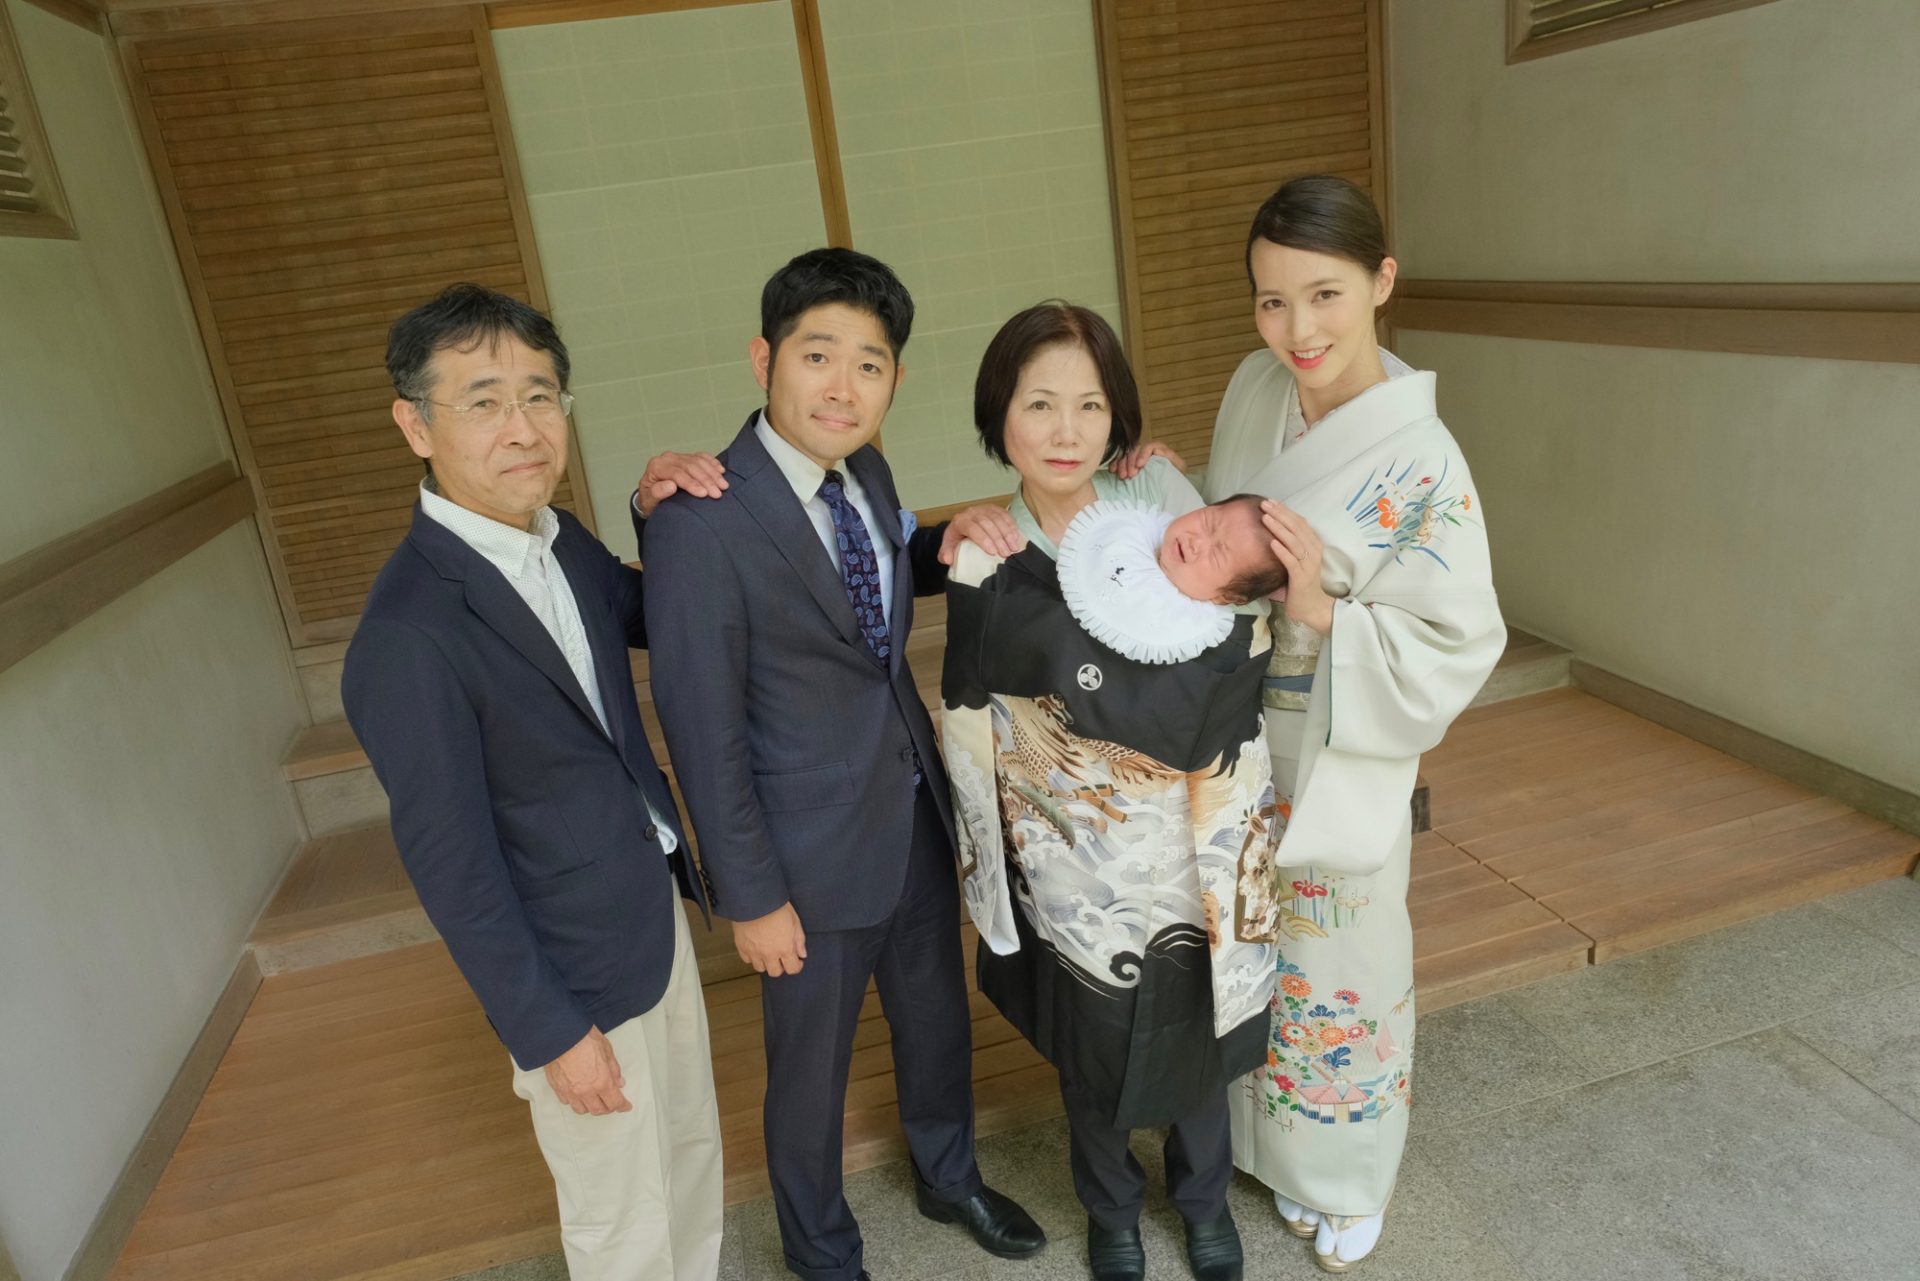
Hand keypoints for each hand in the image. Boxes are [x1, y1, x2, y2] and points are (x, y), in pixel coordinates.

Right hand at [543, 1026, 631, 1115]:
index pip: (615, 1102)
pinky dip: (574, 1101)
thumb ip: (614, 1069)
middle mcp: (586, 1091)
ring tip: (595, 1101)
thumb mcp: (607, 1050)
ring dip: (590, 1108)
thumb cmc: (583, 1038)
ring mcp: (570, 1091)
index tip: (626, 1106)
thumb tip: (619, 1082)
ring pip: (581, 1110)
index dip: (623, 1106)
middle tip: (611, 1103)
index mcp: (602, 1082)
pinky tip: (578, 1095)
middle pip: (599, 1110)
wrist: (560, 1034)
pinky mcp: (557, 1088)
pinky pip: (566, 1102)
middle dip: (608, 1108)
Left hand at [635, 451, 726, 517]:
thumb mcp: (648, 501)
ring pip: (698, 461)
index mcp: (656, 466)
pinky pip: (701, 456)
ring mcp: (678, 457)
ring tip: (723, 486)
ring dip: (713, 473)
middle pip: (690, 466)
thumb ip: (657, 493)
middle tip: (718, 493)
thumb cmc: (649, 501)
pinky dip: (712, 463)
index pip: (677, 473)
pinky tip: (721, 471)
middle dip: (706, 479)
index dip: (691, 483)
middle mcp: (667, 458)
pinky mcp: (686, 458)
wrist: (650, 497)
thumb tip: (670, 485)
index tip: (704, 494)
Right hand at [732, 902, 807, 976]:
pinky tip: (756, 948)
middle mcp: (769, 954)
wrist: (754, 900)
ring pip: (760, 968)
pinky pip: (747, 960)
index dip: (796, 966)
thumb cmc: (777, 907)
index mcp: (785, 949)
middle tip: (781, 957)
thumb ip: (799, 940)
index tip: (797, 960)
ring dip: (765, 963)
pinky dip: (752, 957)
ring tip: (767, 952)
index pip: (792, 969)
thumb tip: (802, 954)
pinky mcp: (741, 947)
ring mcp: (754, 952)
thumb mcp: (794, 920)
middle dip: (780, 966)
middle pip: (775, 973)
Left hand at [938, 504, 1024, 564]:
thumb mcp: (948, 547)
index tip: (992, 552)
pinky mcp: (995, 509)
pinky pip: (1005, 515)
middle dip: (998, 539)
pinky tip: (1016, 537)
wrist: (962, 525)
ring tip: (1013, 548)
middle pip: (987, 523)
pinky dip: (1012, 526)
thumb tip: (948, 559)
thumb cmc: (957, 538)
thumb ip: (945, 554)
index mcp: (960, 521)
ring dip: (1008, 534)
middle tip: (1006, 553)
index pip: (972, 528)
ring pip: (998, 519)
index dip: (983, 539)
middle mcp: (972, 512)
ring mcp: (984, 509)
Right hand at [1109, 441, 1187, 478]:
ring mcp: (1137, 457)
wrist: (1172, 487)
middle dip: (1131, 462)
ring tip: (1122, 476)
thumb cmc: (1176, 477)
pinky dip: (1115, 464)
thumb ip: (1171, 458)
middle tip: (1130, 475)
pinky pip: (1119, 460)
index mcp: (1159, 449)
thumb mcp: (1179, 467)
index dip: (1143, 454)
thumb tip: (1157, 451)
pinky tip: (1113, 471)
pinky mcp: (1129, 464)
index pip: (1149, 447)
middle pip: (1135, 450)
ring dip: (1122, 464)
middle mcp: (1147, 451)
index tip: (1140, 465)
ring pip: (1126, 455)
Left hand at [1261, 501, 1334, 635]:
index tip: (1271, 501)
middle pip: (1296, 527)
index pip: (1300, 522)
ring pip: (1293, 541)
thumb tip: (1275, 529)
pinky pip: (1291, 561)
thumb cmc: (1302, 583)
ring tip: (1265, 518)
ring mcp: (1308, 564)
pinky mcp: (1301, 577)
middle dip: (1280, 514)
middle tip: (1264, 504)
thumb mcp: (1299, 559)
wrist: (1313, 607)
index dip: (1285, 511)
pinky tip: (1271, 543)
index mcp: (1314, 544)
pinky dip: (1281, 551)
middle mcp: (1314, 551)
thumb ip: (1292, 545)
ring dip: (1279, 528)